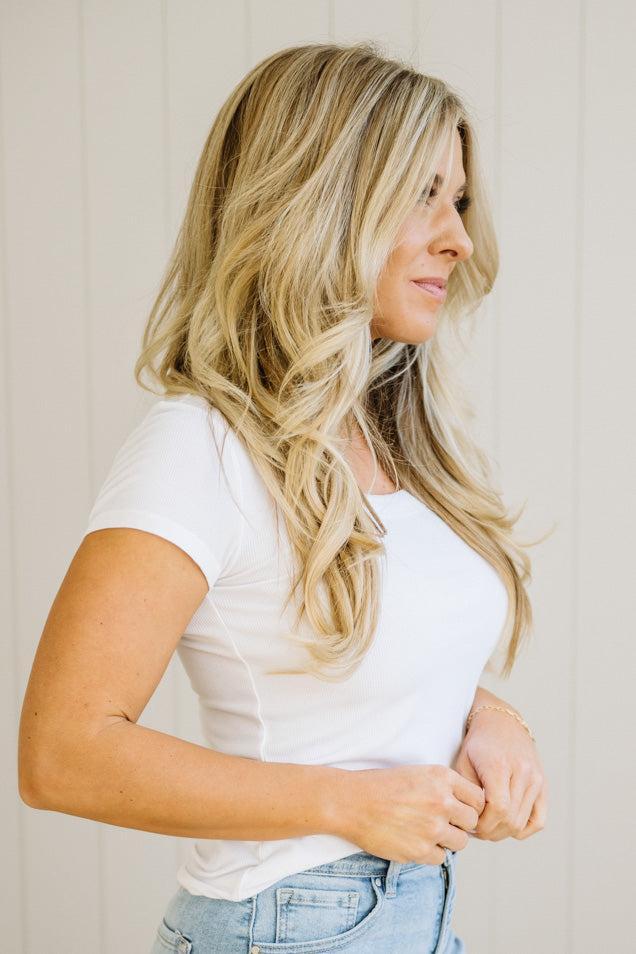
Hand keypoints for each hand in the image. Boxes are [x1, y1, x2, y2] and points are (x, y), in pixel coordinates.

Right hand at [336, 763, 485, 865]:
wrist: (351, 802)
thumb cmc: (381, 785)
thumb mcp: (417, 773)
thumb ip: (444, 787)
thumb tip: (467, 808)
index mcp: (442, 777)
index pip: (478, 798)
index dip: (470, 805)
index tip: (459, 809)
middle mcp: (441, 801)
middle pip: (472, 821)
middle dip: (460, 824)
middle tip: (443, 822)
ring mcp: (432, 827)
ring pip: (460, 842)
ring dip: (447, 840)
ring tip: (428, 832)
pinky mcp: (420, 850)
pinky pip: (441, 858)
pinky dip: (431, 853)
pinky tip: (415, 841)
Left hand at [451, 705, 547, 840]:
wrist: (501, 723)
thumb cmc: (478, 743)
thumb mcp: (463, 762)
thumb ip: (466, 791)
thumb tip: (469, 821)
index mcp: (500, 765)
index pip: (498, 808)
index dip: (483, 823)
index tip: (470, 823)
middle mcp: (523, 772)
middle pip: (510, 819)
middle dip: (490, 831)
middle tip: (476, 829)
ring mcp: (536, 779)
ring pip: (522, 823)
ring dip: (503, 832)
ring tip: (488, 826)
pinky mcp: (543, 785)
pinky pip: (538, 821)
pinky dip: (522, 829)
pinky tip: (506, 824)